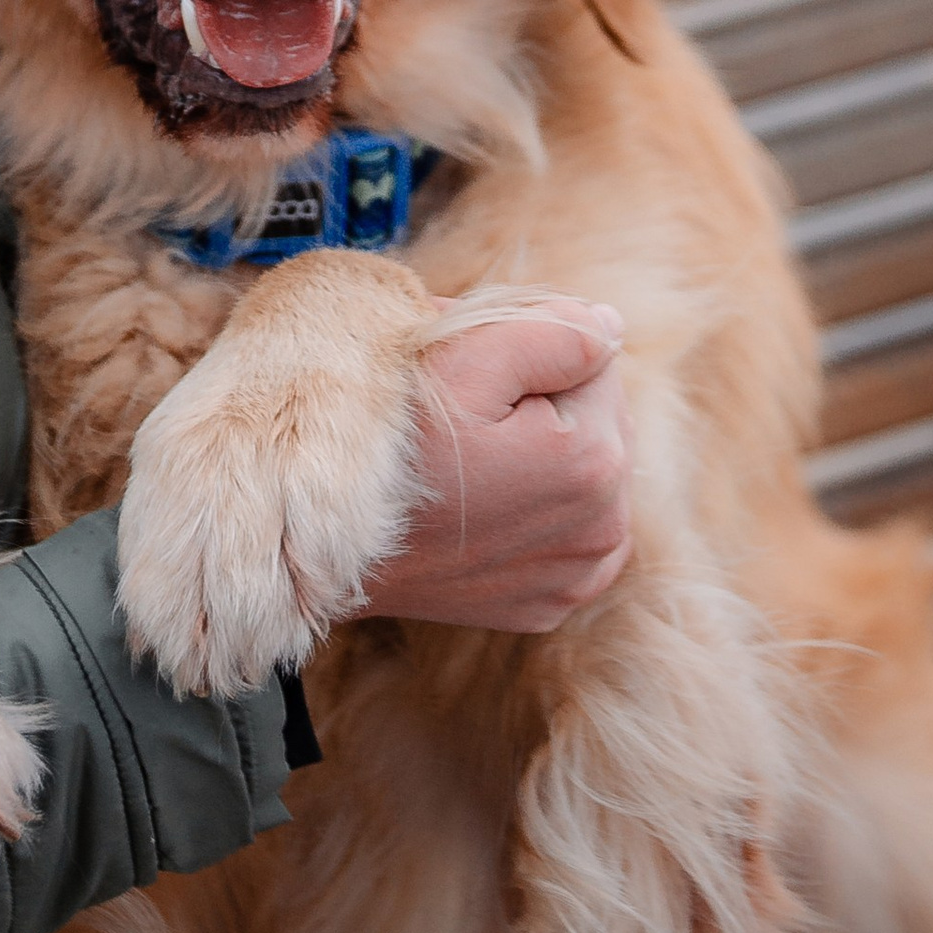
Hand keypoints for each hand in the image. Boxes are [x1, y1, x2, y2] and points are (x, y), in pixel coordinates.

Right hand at [358, 299, 632, 633]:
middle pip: (598, 418)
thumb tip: (610, 326)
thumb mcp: (461, 359)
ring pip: (589, 477)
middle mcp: (602, 527)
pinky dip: (539, 514)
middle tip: (467, 417)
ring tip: (473, 463)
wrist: (322, 546)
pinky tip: (486, 507)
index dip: (533, 353)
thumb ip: (552, 332)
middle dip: (545, 403)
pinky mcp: (548, 606)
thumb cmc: (388, 444)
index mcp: (594, 459)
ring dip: (548, 457)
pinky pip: (569, 534)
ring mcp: (576, 575)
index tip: (476, 379)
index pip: (594, 361)